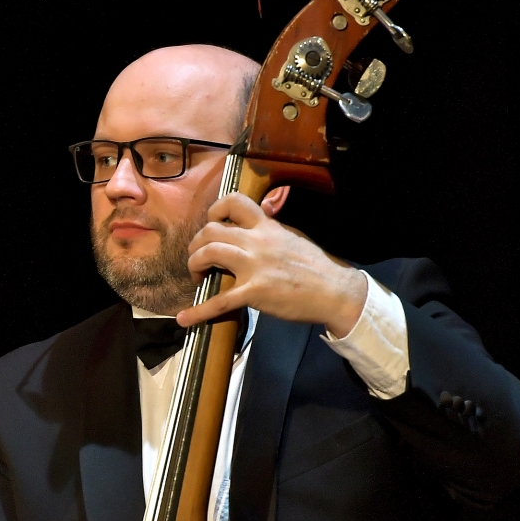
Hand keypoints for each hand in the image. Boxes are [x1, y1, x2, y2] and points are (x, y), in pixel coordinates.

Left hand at [176, 192, 366, 337]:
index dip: (214, 210)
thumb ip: (270, 229)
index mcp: (267, 226)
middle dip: (196, 245)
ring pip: (208, 253)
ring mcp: (254, 266)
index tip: (211, 224)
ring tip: (196, 277)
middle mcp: (257, 241)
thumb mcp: (292, 236)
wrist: (335, 291)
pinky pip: (218, 301)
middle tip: (198, 260)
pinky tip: (184, 319)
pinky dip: (198, 311)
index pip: (234, 202)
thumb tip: (258, 220)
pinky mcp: (254, 292)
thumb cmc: (316, 267)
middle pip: (211, 231)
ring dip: (194, 265)